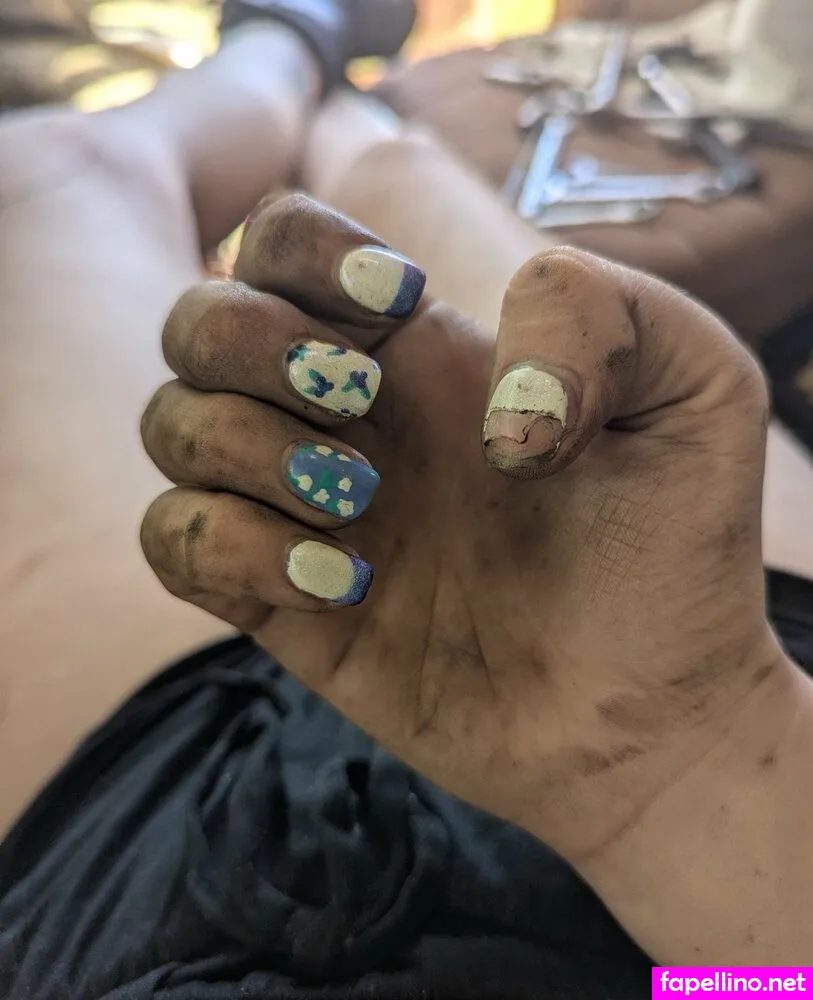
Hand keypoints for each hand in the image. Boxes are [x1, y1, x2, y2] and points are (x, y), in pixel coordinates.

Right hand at [141, 194, 785, 864]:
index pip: (284, 241)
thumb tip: (479, 399)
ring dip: (248, 449)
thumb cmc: (674, 552)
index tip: (400, 305)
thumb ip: (600, 314)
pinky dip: (230, 546)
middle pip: (199, 321)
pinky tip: (340, 584)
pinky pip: (175, 543)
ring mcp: (302, 508)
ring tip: (364, 507)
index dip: (306, 249)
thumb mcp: (698, 392)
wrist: (646, 711)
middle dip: (255, 345)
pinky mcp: (280, 602)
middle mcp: (344, 418)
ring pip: (171, 425)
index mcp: (421, 349)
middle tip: (362, 405)